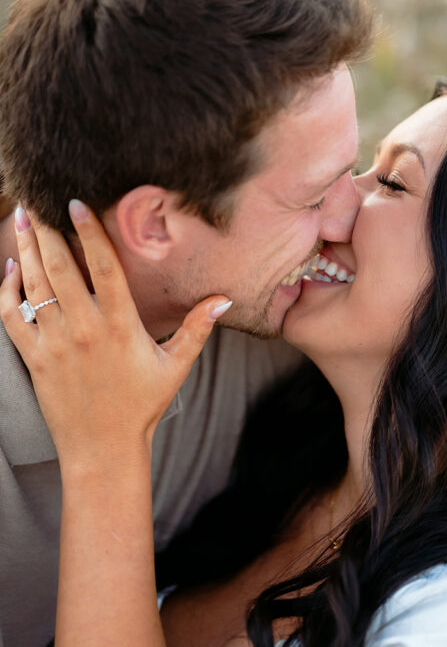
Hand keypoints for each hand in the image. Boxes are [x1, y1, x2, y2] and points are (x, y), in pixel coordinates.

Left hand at [0, 202, 230, 465]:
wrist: (103, 448)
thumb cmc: (142, 406)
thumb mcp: (176, 366)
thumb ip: (198, 328)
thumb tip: (224, 298)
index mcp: (120, 326)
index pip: (103, 268)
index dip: (88, 232)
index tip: (75, 203)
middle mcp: (84, 330)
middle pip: (60, 268)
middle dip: (47, 230)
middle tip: (37, 199)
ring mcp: (54, 344)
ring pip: (34, 286)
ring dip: (26, 249)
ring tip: (21, 218)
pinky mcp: (34, 358)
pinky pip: (13, 316)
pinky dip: (8, 289)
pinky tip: (12, 268)